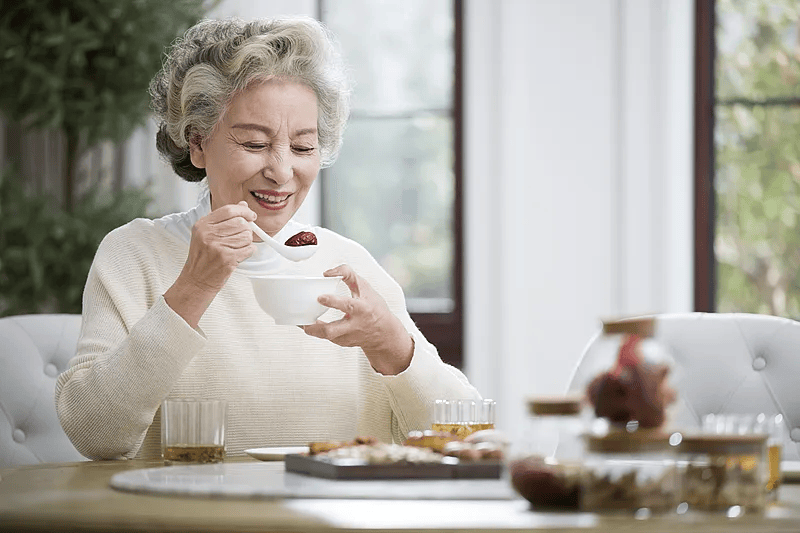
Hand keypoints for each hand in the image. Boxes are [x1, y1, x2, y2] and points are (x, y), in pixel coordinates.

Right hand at [164, 201, 255, 327]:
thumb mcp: (206, 234)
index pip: (229, 210)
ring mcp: (218, 247)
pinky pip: (249, 249)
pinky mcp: (227, 259)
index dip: (244, 211)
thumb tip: (243, 206)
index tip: (251, 215)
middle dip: (246, 230)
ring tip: (237, 248)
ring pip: (246, 236)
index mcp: (203, 225)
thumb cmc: (202, 258)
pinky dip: (248, 252)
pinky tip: (239, 255)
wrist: (196, 280)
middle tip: (241, 237)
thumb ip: (224, 219)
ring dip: (247, 242)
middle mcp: (208, 234)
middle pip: (240, 223)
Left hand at [302, 264, 413, 374]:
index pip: (348, 306)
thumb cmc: (374, 308)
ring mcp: (348, 336)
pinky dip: (315, 330)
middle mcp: (355, 325)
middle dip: (316, 327)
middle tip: (303, 320)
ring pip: (326, 337)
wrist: (384, 332)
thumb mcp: (365, 287)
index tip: (320, 297)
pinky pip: (326, 337)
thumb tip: (328, 273)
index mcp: (362, 309)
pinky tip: (307, 323)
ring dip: (311, 329)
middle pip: (333, 331)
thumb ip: (348, 275)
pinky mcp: (342, 343)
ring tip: (300, 321)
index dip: (333, 302)